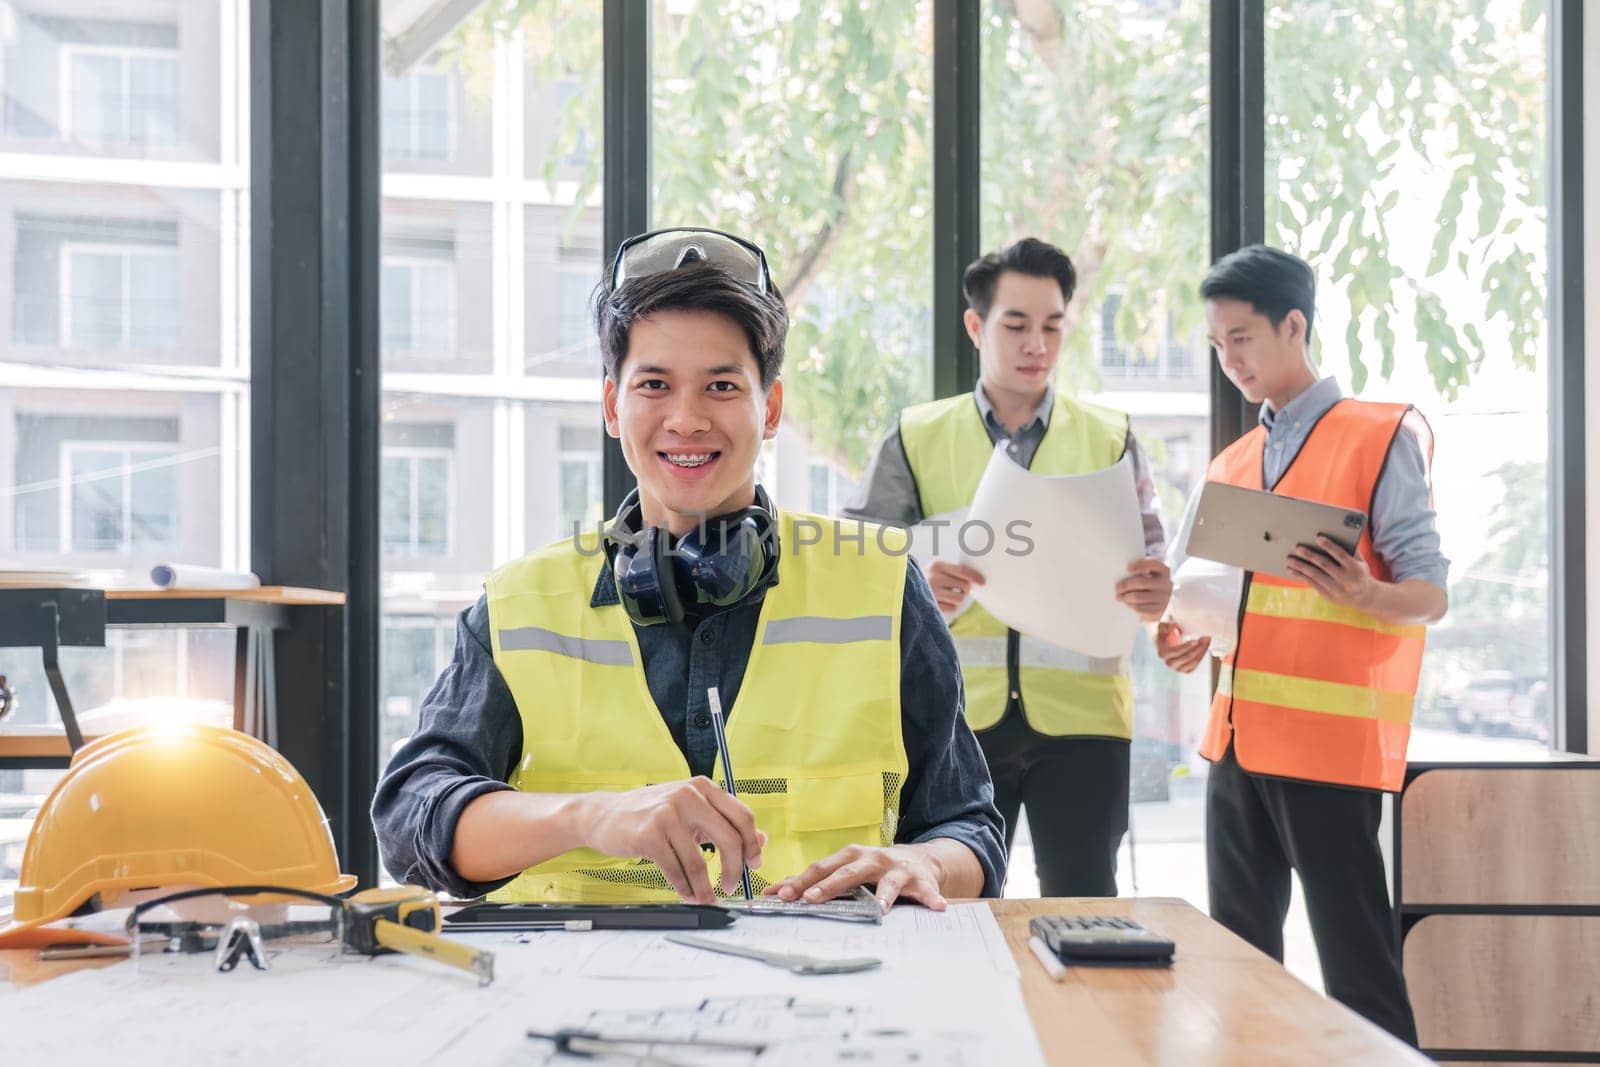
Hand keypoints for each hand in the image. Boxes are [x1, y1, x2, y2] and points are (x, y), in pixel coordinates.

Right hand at [578, 778, 765, 903]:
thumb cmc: (649, 814)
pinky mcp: (649, 834)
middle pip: (729, 838)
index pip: (742, 816)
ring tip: (706, 898)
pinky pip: (676, 869)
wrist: (604, 815)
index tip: (753, 864)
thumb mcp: (690, 811)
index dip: (753, 844)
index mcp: (702, 787)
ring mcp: (667, 813)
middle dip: (734, 869)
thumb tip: (762, 840)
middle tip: (731, 886)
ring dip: (705, 887)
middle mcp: (687, 795)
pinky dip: (685, 887)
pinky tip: (688, 894)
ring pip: (700, 861)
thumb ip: (723, 823)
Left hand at [762, 843, 946, 910]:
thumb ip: (814, 880)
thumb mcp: (845, 869)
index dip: (802, 881)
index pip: (822, 868)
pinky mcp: (920, 879)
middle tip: (812, 899)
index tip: (782, 895)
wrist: (916, 861)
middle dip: (830, 885)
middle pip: (848, 872)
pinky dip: (931, 897)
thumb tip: (774, 890)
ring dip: (884, 894)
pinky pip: (926, 890)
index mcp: (849, 857)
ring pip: (888, 881)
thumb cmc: (871, 868)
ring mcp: (896, 869)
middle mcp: (871, 859)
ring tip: (881, 908)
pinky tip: (937, 907)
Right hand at [926, 559, 983, 615]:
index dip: (975, 576)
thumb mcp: (937, 569)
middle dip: (965, 589)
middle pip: (964, 586)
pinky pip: (952, 608)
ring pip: (960, 598)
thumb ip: (955, 571)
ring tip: (949, 596)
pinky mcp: (932, 606)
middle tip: (959, 589)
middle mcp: (933, 577)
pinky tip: (942, 602)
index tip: (982, 582)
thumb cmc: (927, 579)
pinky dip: (951, 606)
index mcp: (937, 565)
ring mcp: (931, 592)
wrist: (906, 589)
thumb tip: (977, 579)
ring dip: (958, 599)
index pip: (962, 570)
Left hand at [1115, 558, 1172, 620]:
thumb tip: (1121, 577)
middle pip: (1140, 582)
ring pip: (1137, 596)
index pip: (1153, 564)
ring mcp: (1163, 598)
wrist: (1162, 606)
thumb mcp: (1149, 576)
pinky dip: (1130, 605)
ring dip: (1125, 597)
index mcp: (1163, 571)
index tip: (1128, 569)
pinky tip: (1128, 603)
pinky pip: (1138, 608)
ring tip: (1120, 597)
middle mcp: (1166, 584)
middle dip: (1125, 585)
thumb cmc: (1150, 587)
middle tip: (1117, 588)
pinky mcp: (1158, 611)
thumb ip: (1139, 573)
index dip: (1140, 565)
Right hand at [1155, 619, 1209, 673]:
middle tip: (1204, 639)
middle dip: (1196, 649)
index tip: (1195, 641)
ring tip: (1206, 641)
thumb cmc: (1165, 632)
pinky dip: (1200, 657)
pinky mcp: (1184, 669)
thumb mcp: (1162, 626)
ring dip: (1201, 652)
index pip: (1175, 652)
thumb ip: (1165, 626)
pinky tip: (1204, 647)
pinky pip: (1194, 666)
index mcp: (1163, 653)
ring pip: (1191, 664)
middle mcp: (1169, 663)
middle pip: (1184, 659)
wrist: (1167, 640)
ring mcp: (1177, 667)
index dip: (1186, 647)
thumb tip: (1173, 626)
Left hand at [1287, 536, 1376, 608]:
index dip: (1329, 546)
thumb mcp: (1360, 562)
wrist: (1364, 597)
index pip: (1341, 555)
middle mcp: (1346, 579)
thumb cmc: (1359, 573)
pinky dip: (1300, 576)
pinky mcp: (1328, 596)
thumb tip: (1334, 535)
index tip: (1318, 537)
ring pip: (1315, 575)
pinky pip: (1312, 583)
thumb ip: (1350, 551)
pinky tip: (1292, 570)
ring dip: (1300, 566)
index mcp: (1355, 568)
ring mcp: (1337, 589)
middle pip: (1324, 565)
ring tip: (1289, 559)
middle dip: (1310, 555)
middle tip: (1298, 548)